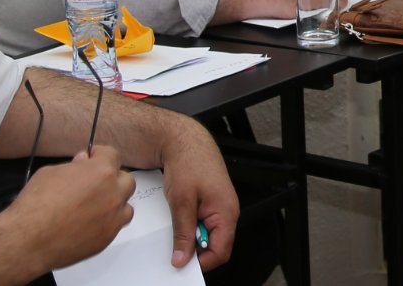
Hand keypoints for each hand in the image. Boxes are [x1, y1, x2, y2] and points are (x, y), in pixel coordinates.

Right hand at [9, 145, 135, 269]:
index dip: (101, 155)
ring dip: (114, 202)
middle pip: (125, 180)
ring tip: (95, 205)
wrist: (29, 239)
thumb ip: (73, 166)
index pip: (113, 155)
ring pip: (125, 205)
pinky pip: (117, 225)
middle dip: (111, 178)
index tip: (93, 159)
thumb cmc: (36, 206)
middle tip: (94, 183)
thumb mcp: (50, 173)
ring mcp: (113, 217)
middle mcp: (112, 193)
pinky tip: (91, 222)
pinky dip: (108, 222)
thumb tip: (82, 162)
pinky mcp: (107, 237)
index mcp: (101, 172)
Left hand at [158, 119, 240, 269]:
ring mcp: (220, 206)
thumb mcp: (181, 201)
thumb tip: (182, 258)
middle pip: (215, 245)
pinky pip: (203, 223)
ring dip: (190, 235)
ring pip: (207, 234)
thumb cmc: (188, 162)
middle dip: (195, 249)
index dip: (202, 262)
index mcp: (226, 212)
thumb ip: (183, 233)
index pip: (221, 251)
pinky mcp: (211, 202)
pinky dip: (190, 225)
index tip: (182, 263)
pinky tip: (178, 217)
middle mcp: (227, 211)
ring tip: (175, 226)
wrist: (184, 140)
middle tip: (175, 245)